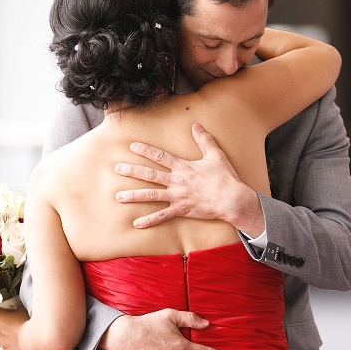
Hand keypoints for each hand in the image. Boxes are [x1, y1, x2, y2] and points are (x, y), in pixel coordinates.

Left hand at [0, 306, 28, 349]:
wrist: (32, 336)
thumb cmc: (26, 322)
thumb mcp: (21, 308)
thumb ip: (15, 307)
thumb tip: (17, 307)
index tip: (0, 310)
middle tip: (10, 318)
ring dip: (2, 331)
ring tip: (14, 329)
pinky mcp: (4, 348)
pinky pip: (2, 346)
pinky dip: (6, 343)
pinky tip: (13, 340)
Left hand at [114, 123, 263, 234]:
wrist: (232, 199)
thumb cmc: (225, 178)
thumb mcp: (216, 155)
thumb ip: (204, 140)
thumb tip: (197, 126)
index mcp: (184, 167)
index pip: (160, 156)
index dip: (145, 150)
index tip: (132, 146)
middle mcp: (177, 180)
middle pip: (149, 174)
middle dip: (132, 171)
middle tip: (117, 169)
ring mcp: (178, 196)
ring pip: (151, 195)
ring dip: (134, 196)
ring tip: (119, 197)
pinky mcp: (182, 209)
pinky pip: (162, 216)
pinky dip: (149, 220)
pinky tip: (136, 223)